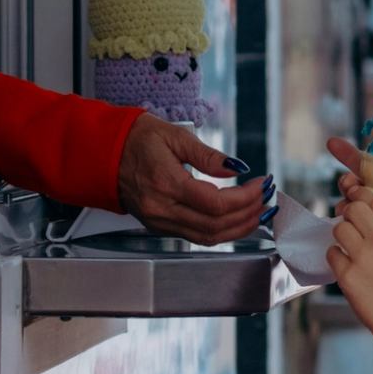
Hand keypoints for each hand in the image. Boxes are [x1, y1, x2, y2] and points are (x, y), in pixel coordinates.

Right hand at [117, 116, 269, 244]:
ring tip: (260, 212)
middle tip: (267, 199)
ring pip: (208, 237)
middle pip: (216, 226)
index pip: (216, 204)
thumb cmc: (138, 139)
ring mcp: (159, 222)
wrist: (105, 154)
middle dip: (248, 214)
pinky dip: (222, 231)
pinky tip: (238, 219)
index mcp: (166, 184)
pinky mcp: (160, 227)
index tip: (263, 184)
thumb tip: (238, 169)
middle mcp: (162, 210)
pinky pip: (197, 236)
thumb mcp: (176, 136)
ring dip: (239, 228)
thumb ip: (208, 156)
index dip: (246, 197)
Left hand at [327, 194, 372, 341]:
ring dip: (342, 233)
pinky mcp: (347, 275)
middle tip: (351, 222)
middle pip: (355, 208)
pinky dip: (337, 257)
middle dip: (351, 213)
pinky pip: (332, 253)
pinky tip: (346, 264)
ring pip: (340, 227)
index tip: (360, 204)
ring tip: (349, 245)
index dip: (365, 200)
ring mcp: (363, 256)